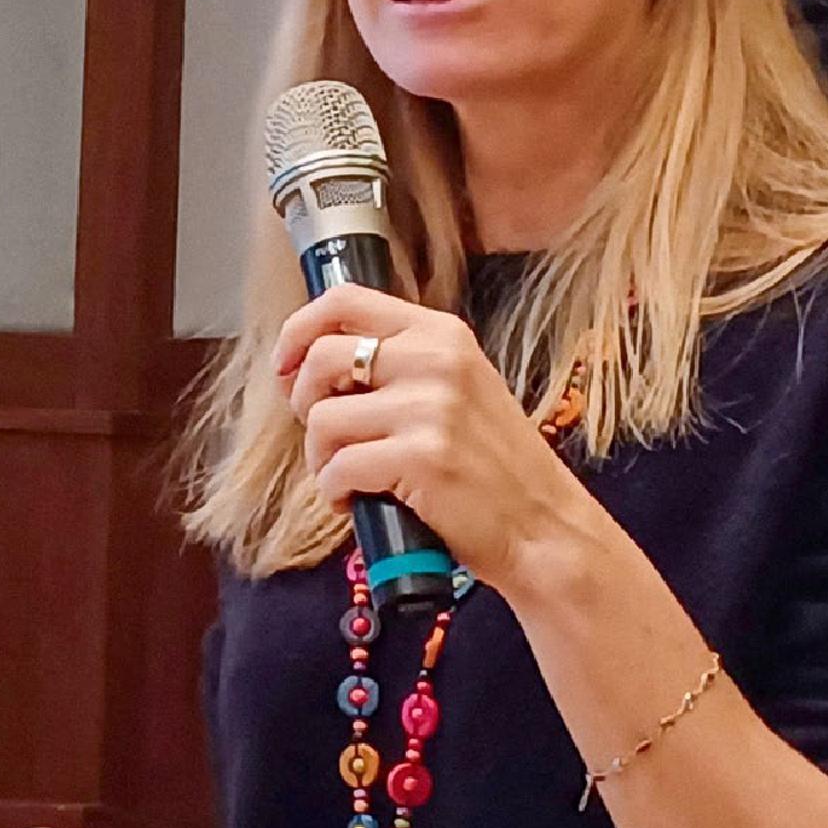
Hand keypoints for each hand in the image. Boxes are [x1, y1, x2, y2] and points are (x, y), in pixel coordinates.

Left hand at [274, 285, 582, 597]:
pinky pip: (340, 467)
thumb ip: (405, 366)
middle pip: (321, 358)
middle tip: (324, 437)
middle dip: (304, 403)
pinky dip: (335, 491)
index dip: (299, 330)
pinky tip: (356, 502)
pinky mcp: (422, 457)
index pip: (346, 301)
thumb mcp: (460, 390)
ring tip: (345, 478)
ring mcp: (431, 408)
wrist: (542, 526)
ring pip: (324, 419)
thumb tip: (318, 365)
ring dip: (320, 458)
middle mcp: (437, 360)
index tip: (286, 366)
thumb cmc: (494, 468)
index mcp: (442, 335)